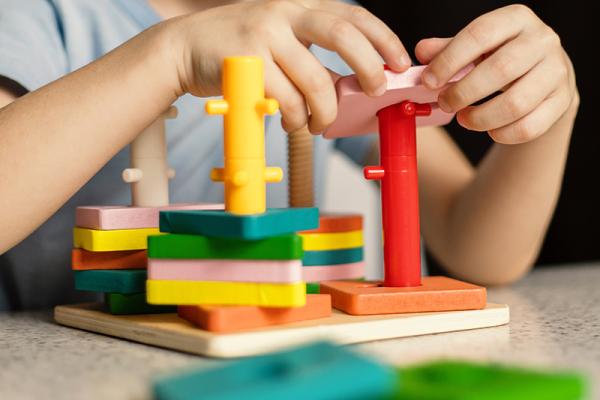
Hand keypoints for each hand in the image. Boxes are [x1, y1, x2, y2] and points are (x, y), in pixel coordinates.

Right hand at [166, 0, 409, 132]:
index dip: (383, 38)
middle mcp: (283, 12)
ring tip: (317, 124)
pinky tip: (289, 121)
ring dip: (324, 112)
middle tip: (374, 92)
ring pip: (314, 82)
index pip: (352, 14)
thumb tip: (353, 82)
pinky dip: (293, 119)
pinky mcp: (245, 63)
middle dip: (368, 68)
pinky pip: (285, 101)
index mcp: (297, 4)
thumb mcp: (278, 36)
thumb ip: (311, 52)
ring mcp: (263, 35)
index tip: (399, 62)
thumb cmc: (237, 48)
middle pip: (343, 36)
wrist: (182, 48)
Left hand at [416, 4, 577, 143]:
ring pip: (516, 103)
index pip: (480, 34)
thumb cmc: (500, 59)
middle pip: (500, 69)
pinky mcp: (562, 101)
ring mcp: (557, 71)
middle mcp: (542, 41)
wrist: (543, 77)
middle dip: (463, 92)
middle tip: (445, 104)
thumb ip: (448, 50)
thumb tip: (422, 51)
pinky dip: (502, 134)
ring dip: (481, 118)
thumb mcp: (475, 49)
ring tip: (464, 119)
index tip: (429, 81)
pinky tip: (489, 130)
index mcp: (516, 19)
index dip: (450, 60)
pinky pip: (529, 126)